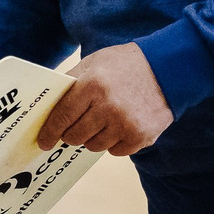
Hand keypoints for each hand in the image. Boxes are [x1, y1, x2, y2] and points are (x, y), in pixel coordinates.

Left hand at [36, 42, 172, 156]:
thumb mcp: (94, 62)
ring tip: (103, 121)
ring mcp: (126, 124)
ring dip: (93, 137)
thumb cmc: (126, 64)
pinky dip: (114, 142)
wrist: (169, 68)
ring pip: (94, 146)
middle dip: (71, 134)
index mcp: (92, 84)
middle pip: (75, 136)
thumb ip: (71, 82)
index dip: (49, 132)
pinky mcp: (141, 136)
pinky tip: (120, 126)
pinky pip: (115, 151)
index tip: (44, 141)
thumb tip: (47, 105)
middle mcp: (108, 106)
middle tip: (75, 127)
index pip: (62, 116)